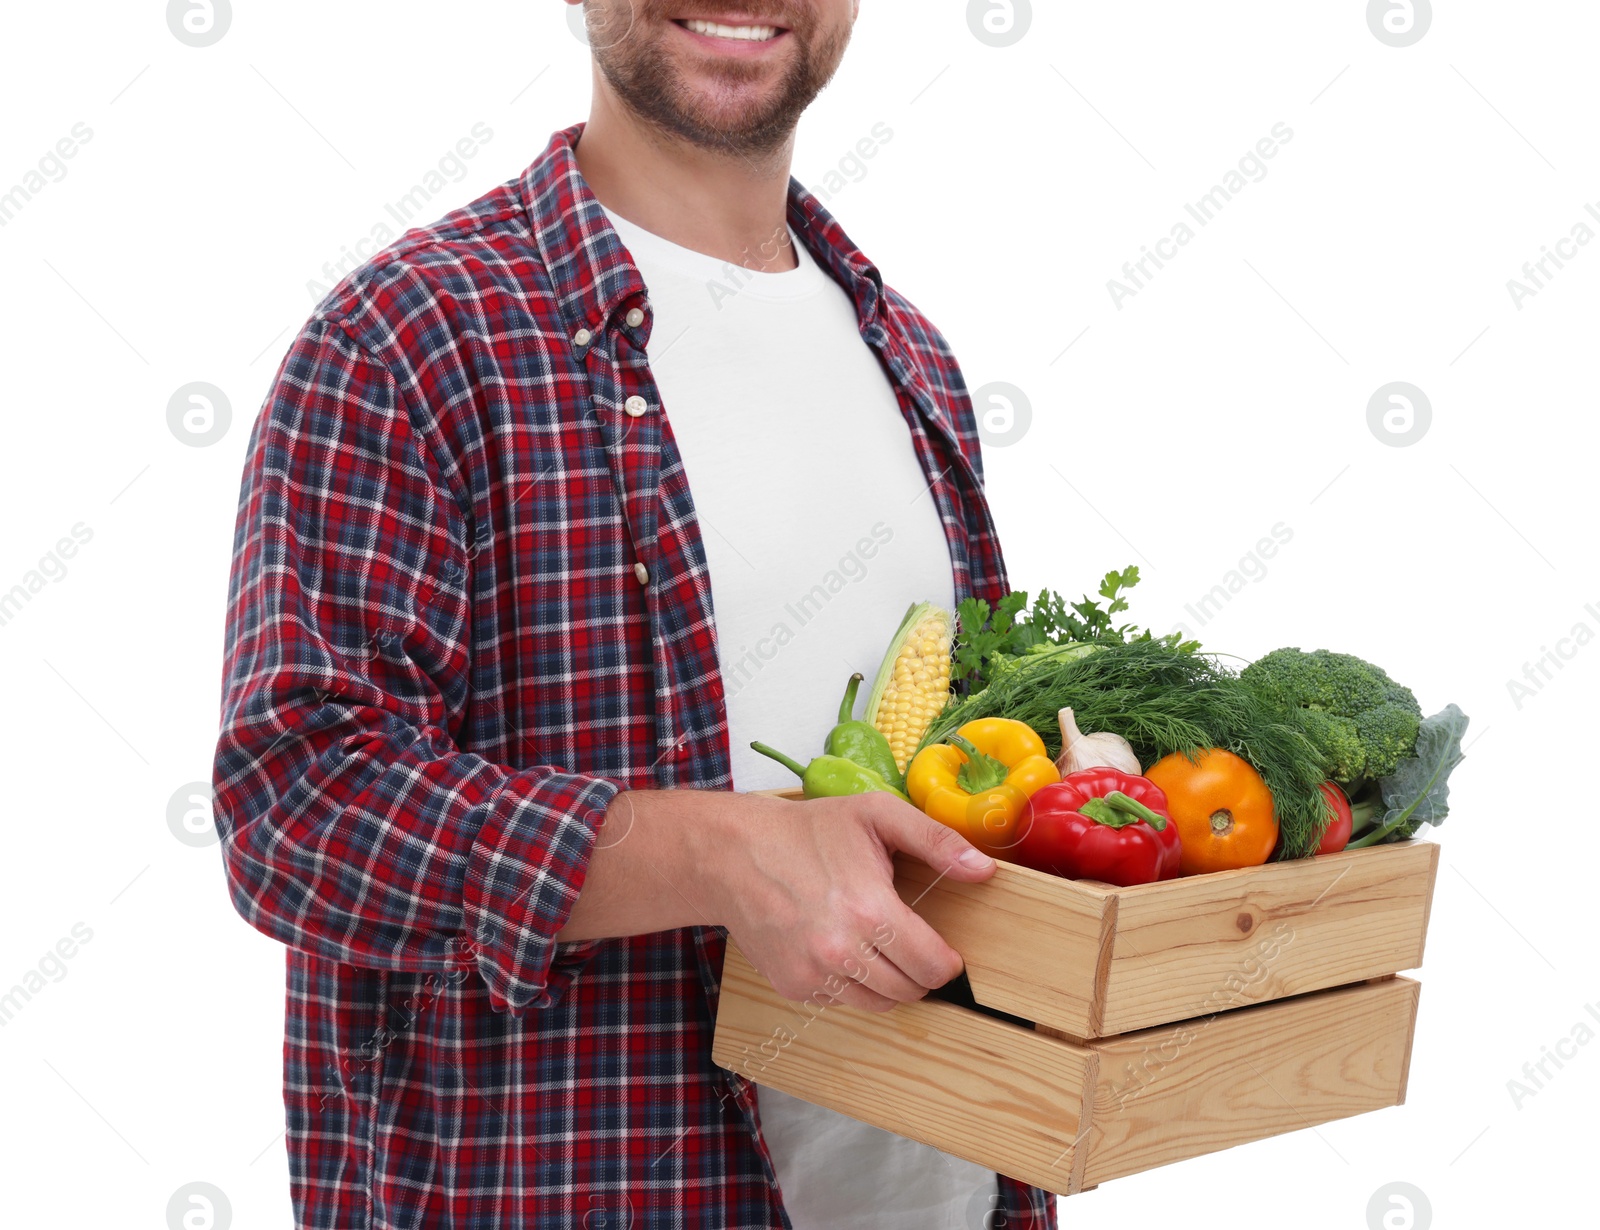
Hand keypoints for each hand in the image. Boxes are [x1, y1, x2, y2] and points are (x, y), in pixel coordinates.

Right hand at [709, 791, 996, 1012]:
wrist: (734, 853)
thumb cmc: (809, 830)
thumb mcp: (877, 816)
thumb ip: (937, 841)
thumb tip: (985, 870)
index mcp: (870, 909)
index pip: (933, 967)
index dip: (947, 961)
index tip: (943, 949)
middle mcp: (840, 950)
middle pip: (910, 991)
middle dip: (919, 972)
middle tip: (910, 943)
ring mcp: (813, 973)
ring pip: (877, 1003)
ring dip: (887, 982)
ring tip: (876, 945)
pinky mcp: (792, 986)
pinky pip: (840, 1000)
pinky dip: (849, 983)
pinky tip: (839, 947)